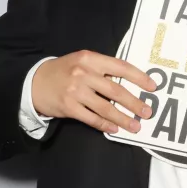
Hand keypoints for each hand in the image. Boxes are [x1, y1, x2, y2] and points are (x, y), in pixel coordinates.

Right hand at [31, 50, 156, 133]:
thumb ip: (102, 69)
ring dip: (123, 118)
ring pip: (105, 107)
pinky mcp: (68, 107)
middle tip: (147, 112)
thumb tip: (129, 82)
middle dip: (134, 103)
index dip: (139, 77)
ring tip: (135, 126)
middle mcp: (84, 73)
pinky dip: (105, 124)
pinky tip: (114, 129)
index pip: (121, 67)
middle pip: (116, 90)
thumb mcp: (82, 61)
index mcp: (90, 58)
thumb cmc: (64, 71)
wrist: (33, 81)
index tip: (152, 87)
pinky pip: (91, 118)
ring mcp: (75, 91)